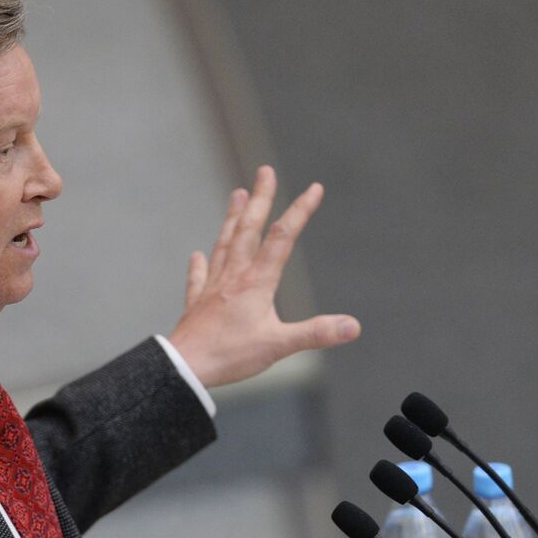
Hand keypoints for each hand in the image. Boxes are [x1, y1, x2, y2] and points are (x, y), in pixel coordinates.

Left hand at [168, 165, 359, 388]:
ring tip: (237, 194)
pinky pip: (199, 278)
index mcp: (256, 282)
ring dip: (233, 219)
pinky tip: (198, 255)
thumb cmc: (230, 356)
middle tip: (265, 170)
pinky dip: (200, 265)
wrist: (184, 367)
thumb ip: (316, 333)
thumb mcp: (279, 346)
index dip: (299, 211)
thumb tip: (353, 326)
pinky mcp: (197, 304)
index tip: (314, 187)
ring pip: (224, 244)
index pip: (282, 238)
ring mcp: (212, 288)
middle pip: (248, 229)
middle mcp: (233, 277)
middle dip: (260, 198)